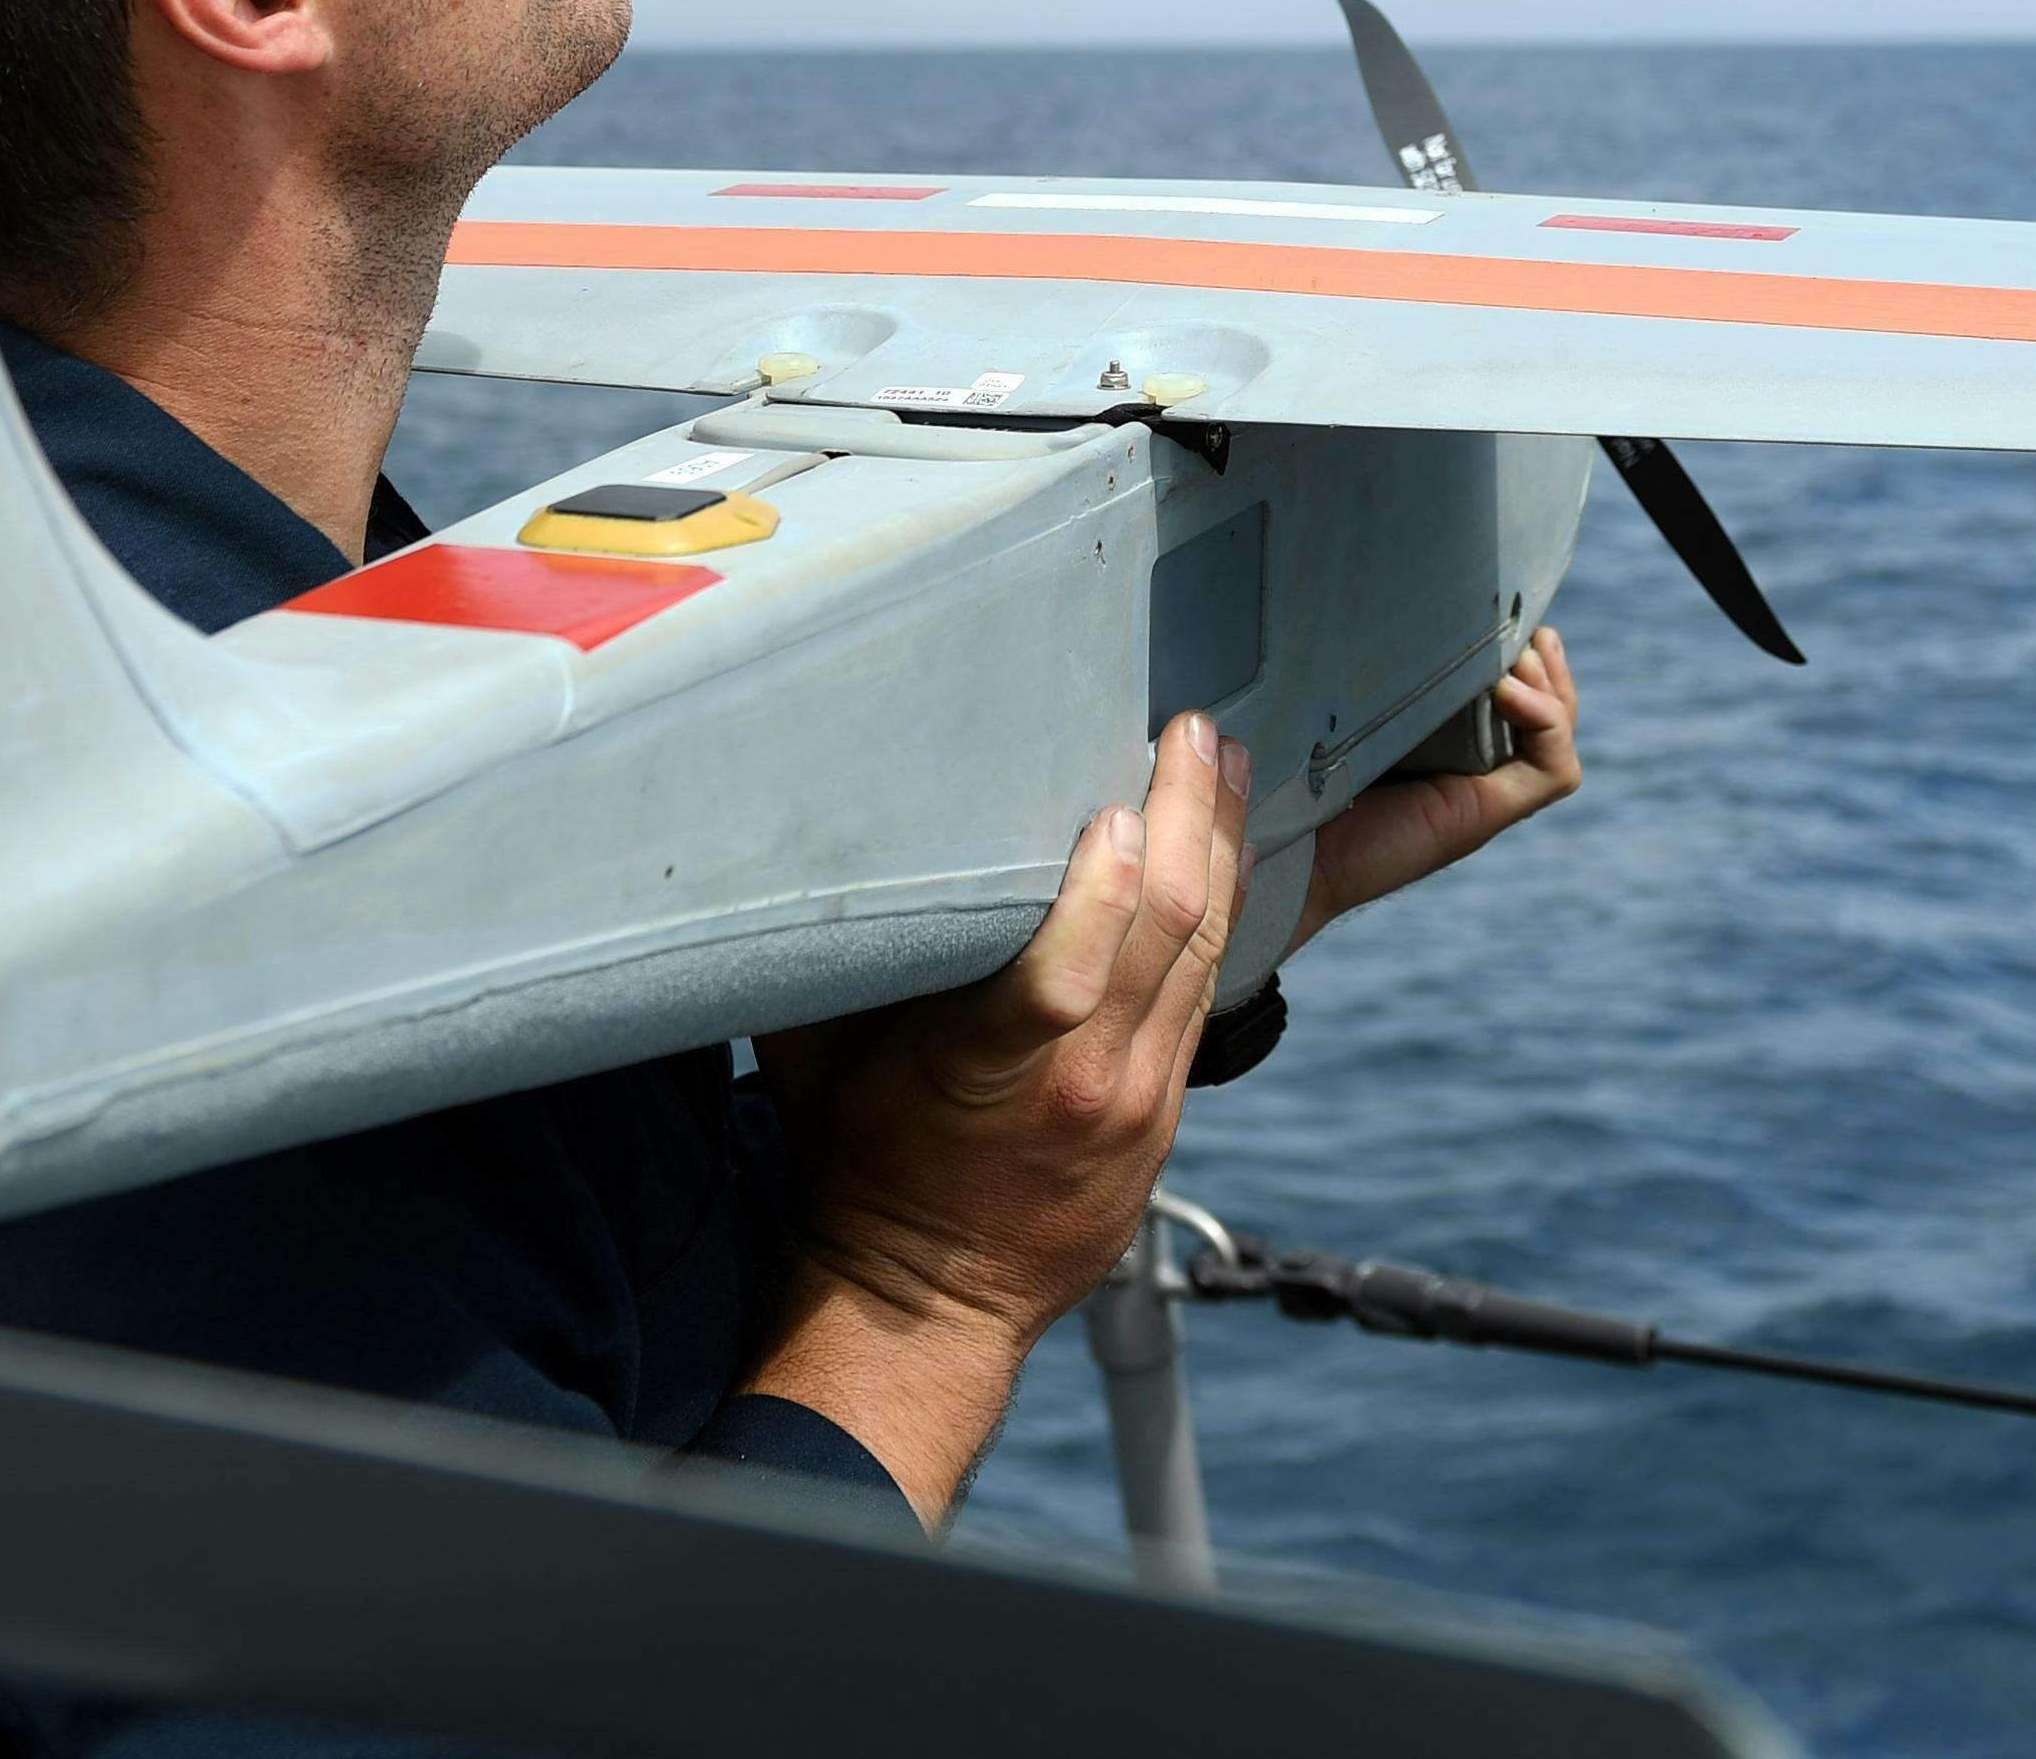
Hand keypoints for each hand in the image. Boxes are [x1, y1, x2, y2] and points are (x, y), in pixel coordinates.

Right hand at [743, 711, 1251, 1521]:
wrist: (927, 1304)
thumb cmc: (852, 1162)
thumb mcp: (813, 1057)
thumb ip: (835, 951)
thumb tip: (808, 827)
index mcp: (989, 1075)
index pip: (1063, 981)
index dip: (1102, 893)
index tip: (1119, 806)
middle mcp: (1085, 1086)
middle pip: (1164, 938)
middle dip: (1190, 820)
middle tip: (1195, 731)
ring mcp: (1140, 1101)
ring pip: (1204, 955)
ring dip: (1222, 849)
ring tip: (1227, 763)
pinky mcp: (1168, 1107)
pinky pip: (1207, 989)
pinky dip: (1218, 909)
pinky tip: (1222, 849)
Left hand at [1296, 621, 1581, 943]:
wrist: (1281, 841)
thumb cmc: (1298, 768)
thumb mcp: (1350, 704)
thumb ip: (1379, 668)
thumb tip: (1397, 606)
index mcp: (1442, 744)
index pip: (1511, 692)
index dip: (1521, 652)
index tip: (1499, 605)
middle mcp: (1470, 770)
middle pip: (1547, 711)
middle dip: (1545, 662)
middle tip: (1522, 627)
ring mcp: (1482, 794)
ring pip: (1556, 738)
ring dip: (1551, 687)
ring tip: (1518, 656)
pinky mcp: (1484, 813)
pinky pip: (1554, 771)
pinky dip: (1547, 723)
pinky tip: (1509, 692)